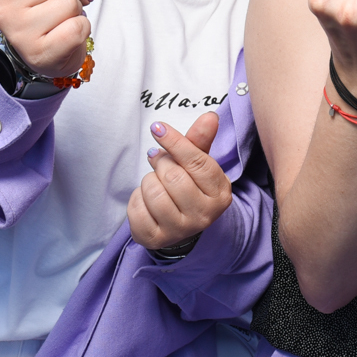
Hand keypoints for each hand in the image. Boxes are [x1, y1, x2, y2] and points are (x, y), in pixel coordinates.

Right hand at [0, 0, 97, 79]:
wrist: (42, 54)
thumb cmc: (40, 6)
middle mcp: (0, 8)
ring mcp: (18, 32)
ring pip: (68, 2)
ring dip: (76, 8)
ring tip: (63, 16)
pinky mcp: (40, 52)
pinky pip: (78, 26)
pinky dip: (82, 28)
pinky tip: (67, 33)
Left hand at [128, 112, 232, 249]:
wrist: (181, 226)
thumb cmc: (190, 187)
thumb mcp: (198, 164)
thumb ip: (200, 141)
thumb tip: (209, 116)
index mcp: (220, 194)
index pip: (197, 162)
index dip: (176, 142)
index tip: (158, 127)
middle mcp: (204, 216)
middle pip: (173, 177)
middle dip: (161, 163)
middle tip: (158, 160)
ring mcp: (180, 230)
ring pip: (154, 192)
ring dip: (148, 181)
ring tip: (156, 183)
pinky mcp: (155, 239)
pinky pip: (137, 209)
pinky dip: (137, 198)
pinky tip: (146, 201)